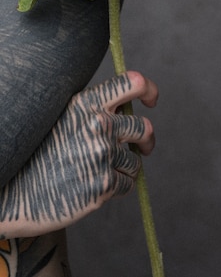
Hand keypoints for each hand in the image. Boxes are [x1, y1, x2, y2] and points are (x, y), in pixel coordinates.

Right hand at [0, 71, 157, 237]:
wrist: (10, 193)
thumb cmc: (35, 153)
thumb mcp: (60, 117)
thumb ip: (91, 109)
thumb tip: (122, 109)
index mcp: (86, 103)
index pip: (133, 83)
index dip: (149, 90)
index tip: (150, 100)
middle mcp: (98, 125)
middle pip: (144, 127)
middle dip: (146, 139)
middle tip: (143, 146)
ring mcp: (101, 156)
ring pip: (135, 160)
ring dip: (125, 166)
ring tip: (100, 171)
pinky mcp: (102, 186)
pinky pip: (128, 183)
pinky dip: (118, 186)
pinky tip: (97, 186)